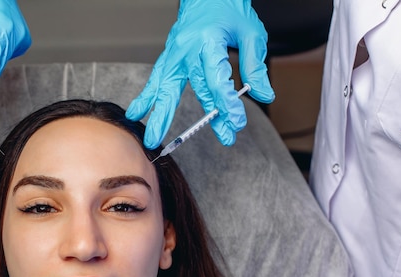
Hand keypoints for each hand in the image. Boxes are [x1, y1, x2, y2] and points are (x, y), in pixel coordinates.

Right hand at [126, 0, 273, 148]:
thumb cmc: (229, 9)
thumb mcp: (251, 34)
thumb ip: (254, 66)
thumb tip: (263, 94)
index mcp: (208, 41)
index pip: (216, 80)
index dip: (226, 103)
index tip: (235, 123)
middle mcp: (186, 49)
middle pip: (183, 88)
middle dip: (183, 117)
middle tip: (174, 140)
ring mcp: (174, 52)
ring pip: (164, 86)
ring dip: (158, 113)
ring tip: (152, 137)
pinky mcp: (170, 56)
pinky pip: (156, 78)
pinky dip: (147, 96)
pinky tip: (137, 112)